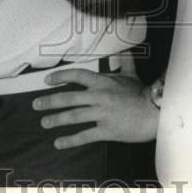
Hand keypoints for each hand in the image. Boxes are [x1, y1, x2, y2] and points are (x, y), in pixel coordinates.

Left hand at [32, 68, 158, 148]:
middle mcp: (99, 96)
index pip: (77, 75)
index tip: (48, 80)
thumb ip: (125, 62)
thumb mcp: (133, 75)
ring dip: (56, 120)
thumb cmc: (143, 94)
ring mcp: (102, 114)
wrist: (155, 112)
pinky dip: (70, 140)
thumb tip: (125, 50)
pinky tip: (59, 143)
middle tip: (36, 104)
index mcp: (104, 82)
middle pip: (69, 98)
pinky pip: (84, 135)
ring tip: (44, 123)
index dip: (61, 77)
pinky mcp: (107, 130)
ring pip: (73, 116)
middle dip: (50, 101)